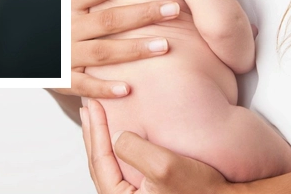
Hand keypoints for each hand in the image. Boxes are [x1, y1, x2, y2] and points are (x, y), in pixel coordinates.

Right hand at [53, 0, 179, 99]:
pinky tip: (129, 89)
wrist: (18, 51)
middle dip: (143, 13)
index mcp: (67, 2)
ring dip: (135, 50)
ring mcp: (64, 54)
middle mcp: (67, 26)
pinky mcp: (62, 80)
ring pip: (103, 52)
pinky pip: (84, 86)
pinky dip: (104, 89)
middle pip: (109, 19)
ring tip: (166, 45)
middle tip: (175, 9)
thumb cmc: (49, 16)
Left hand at [82, 99, 229, 193]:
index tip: (92, 105)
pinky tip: (116, 134)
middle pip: (100, 163)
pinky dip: (116, 148)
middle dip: (93, 133)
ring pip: (109, 165)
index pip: (100, 160)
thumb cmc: (202, 191)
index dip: (96, 129)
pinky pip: (122, 168)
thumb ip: (134, 150)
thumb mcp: (164, 167)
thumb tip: (116, 135)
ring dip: (102, 139)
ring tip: (97, 117)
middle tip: (88, 108)